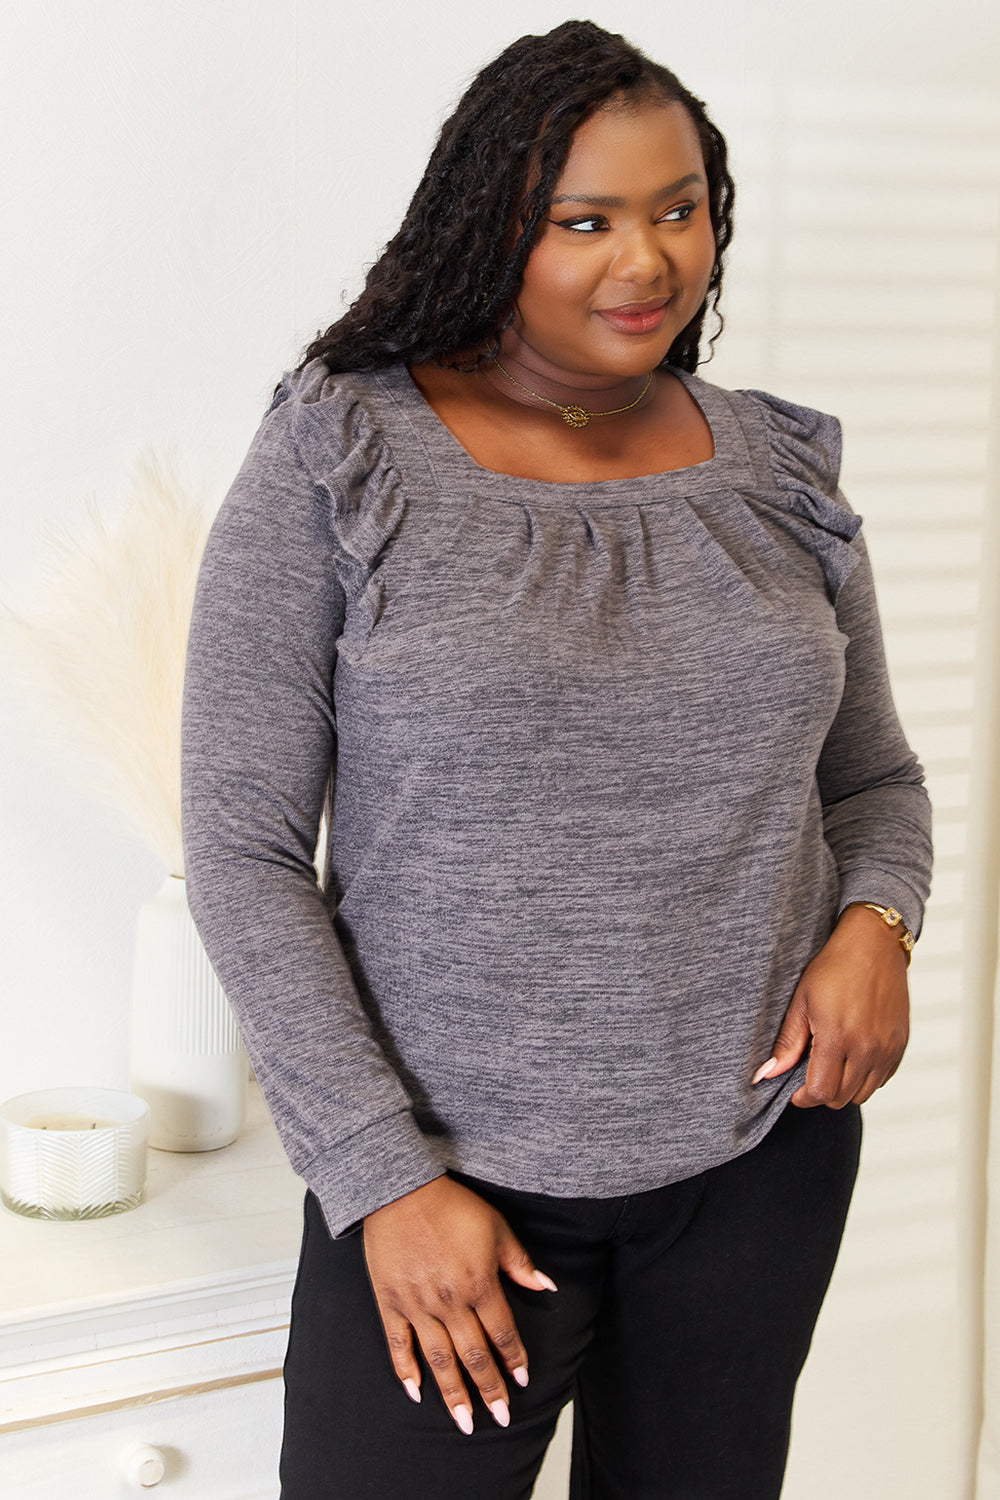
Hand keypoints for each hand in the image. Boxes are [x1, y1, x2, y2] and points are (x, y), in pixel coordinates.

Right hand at [362, 1175, 556, 1433]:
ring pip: (440, 1359)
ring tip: (464, 1422)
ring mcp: (418, 1305)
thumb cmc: (451, 1205)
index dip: (514, 1359)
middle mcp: (450, 1302)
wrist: (400, 1190)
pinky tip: (416, 1392)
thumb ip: (519, 1263)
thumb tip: (546, 1287)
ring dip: (454, 1393)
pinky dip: (406, 1370)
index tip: (522, 1380)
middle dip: (490, 1390)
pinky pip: (399, 1344)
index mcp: (479, 1283)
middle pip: (474, 1356)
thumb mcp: (496, 1228)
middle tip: (500, 1418)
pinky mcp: (391, 1302)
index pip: (503, 1333)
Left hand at [752, 903, 909, 1107]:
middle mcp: (867, 1048)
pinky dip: (866, 1076)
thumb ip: (787, 1042)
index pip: (820, 1092)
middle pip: (841, 1098)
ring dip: (844, 1087)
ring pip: (863, 1093)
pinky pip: (882, 1079)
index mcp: (838, 1037)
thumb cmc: (835, 967)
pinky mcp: (900, 1045)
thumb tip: (767, 1074)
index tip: (794, 1088)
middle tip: (810, 1071)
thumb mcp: (801, 1001)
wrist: (874, 945)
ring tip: (831, 1063)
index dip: (803, 1096)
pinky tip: (852, 1054)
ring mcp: (887, 1048)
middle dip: (821, 1092)